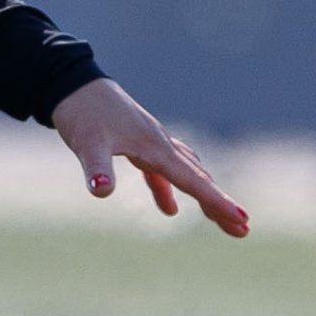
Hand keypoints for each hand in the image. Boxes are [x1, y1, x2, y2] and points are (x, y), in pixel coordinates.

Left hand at [54, 78, 246, 236]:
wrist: (72, 84)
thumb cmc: (81, 113)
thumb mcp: (86, 143)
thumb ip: (96, 168)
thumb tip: (102, 192)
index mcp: (155, 147)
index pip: (193, 181)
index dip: (218, 202)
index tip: (242, 220)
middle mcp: (161, 143)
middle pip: (198, 179)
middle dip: (219, 205)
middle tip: (242, 231)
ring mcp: (152, 142)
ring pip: (187, 172)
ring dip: (203, 196)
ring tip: (221, 220)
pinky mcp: (139, 143)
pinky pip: (163, 170)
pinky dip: (169, 189)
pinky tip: (168, 209)